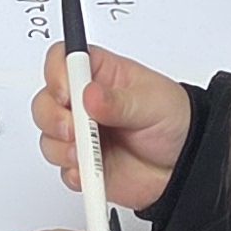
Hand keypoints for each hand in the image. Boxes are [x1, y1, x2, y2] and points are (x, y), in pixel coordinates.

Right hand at [35, 43, 192, 210]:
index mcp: (102, 75)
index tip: (67, 93)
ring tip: (86, 153)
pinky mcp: (81, 162)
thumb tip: (90, 95)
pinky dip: (72, 171)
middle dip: (53, 117)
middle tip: (75, 130)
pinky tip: (92, 170)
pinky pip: (60, 167)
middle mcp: (84, 102)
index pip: (64, 60)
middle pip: (45, 100)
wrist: (184, 166)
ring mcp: (81, 133)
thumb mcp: (153, 103)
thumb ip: (120, 102)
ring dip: (60, 146)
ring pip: (48, 135)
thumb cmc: (174, 122)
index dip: (57, 73)